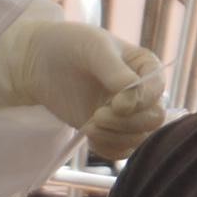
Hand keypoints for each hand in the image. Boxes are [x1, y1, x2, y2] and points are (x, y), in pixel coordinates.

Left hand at [0, 19, 166, 152]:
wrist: (39, 61)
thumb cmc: (70, 45)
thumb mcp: (95, 49)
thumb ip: (116, 72)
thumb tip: (133, 97)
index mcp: (145, 67)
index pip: (157, 91)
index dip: (142, 101)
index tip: (116, 103)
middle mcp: (142, 91)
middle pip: (153, 119)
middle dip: (127, 123)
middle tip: (98, 116)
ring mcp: (127, 113)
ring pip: (139, 138)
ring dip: (115, 137)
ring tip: (89, 125)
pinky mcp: (109, 130)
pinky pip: (121, 150)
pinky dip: (107, 147)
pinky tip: (89, 134)